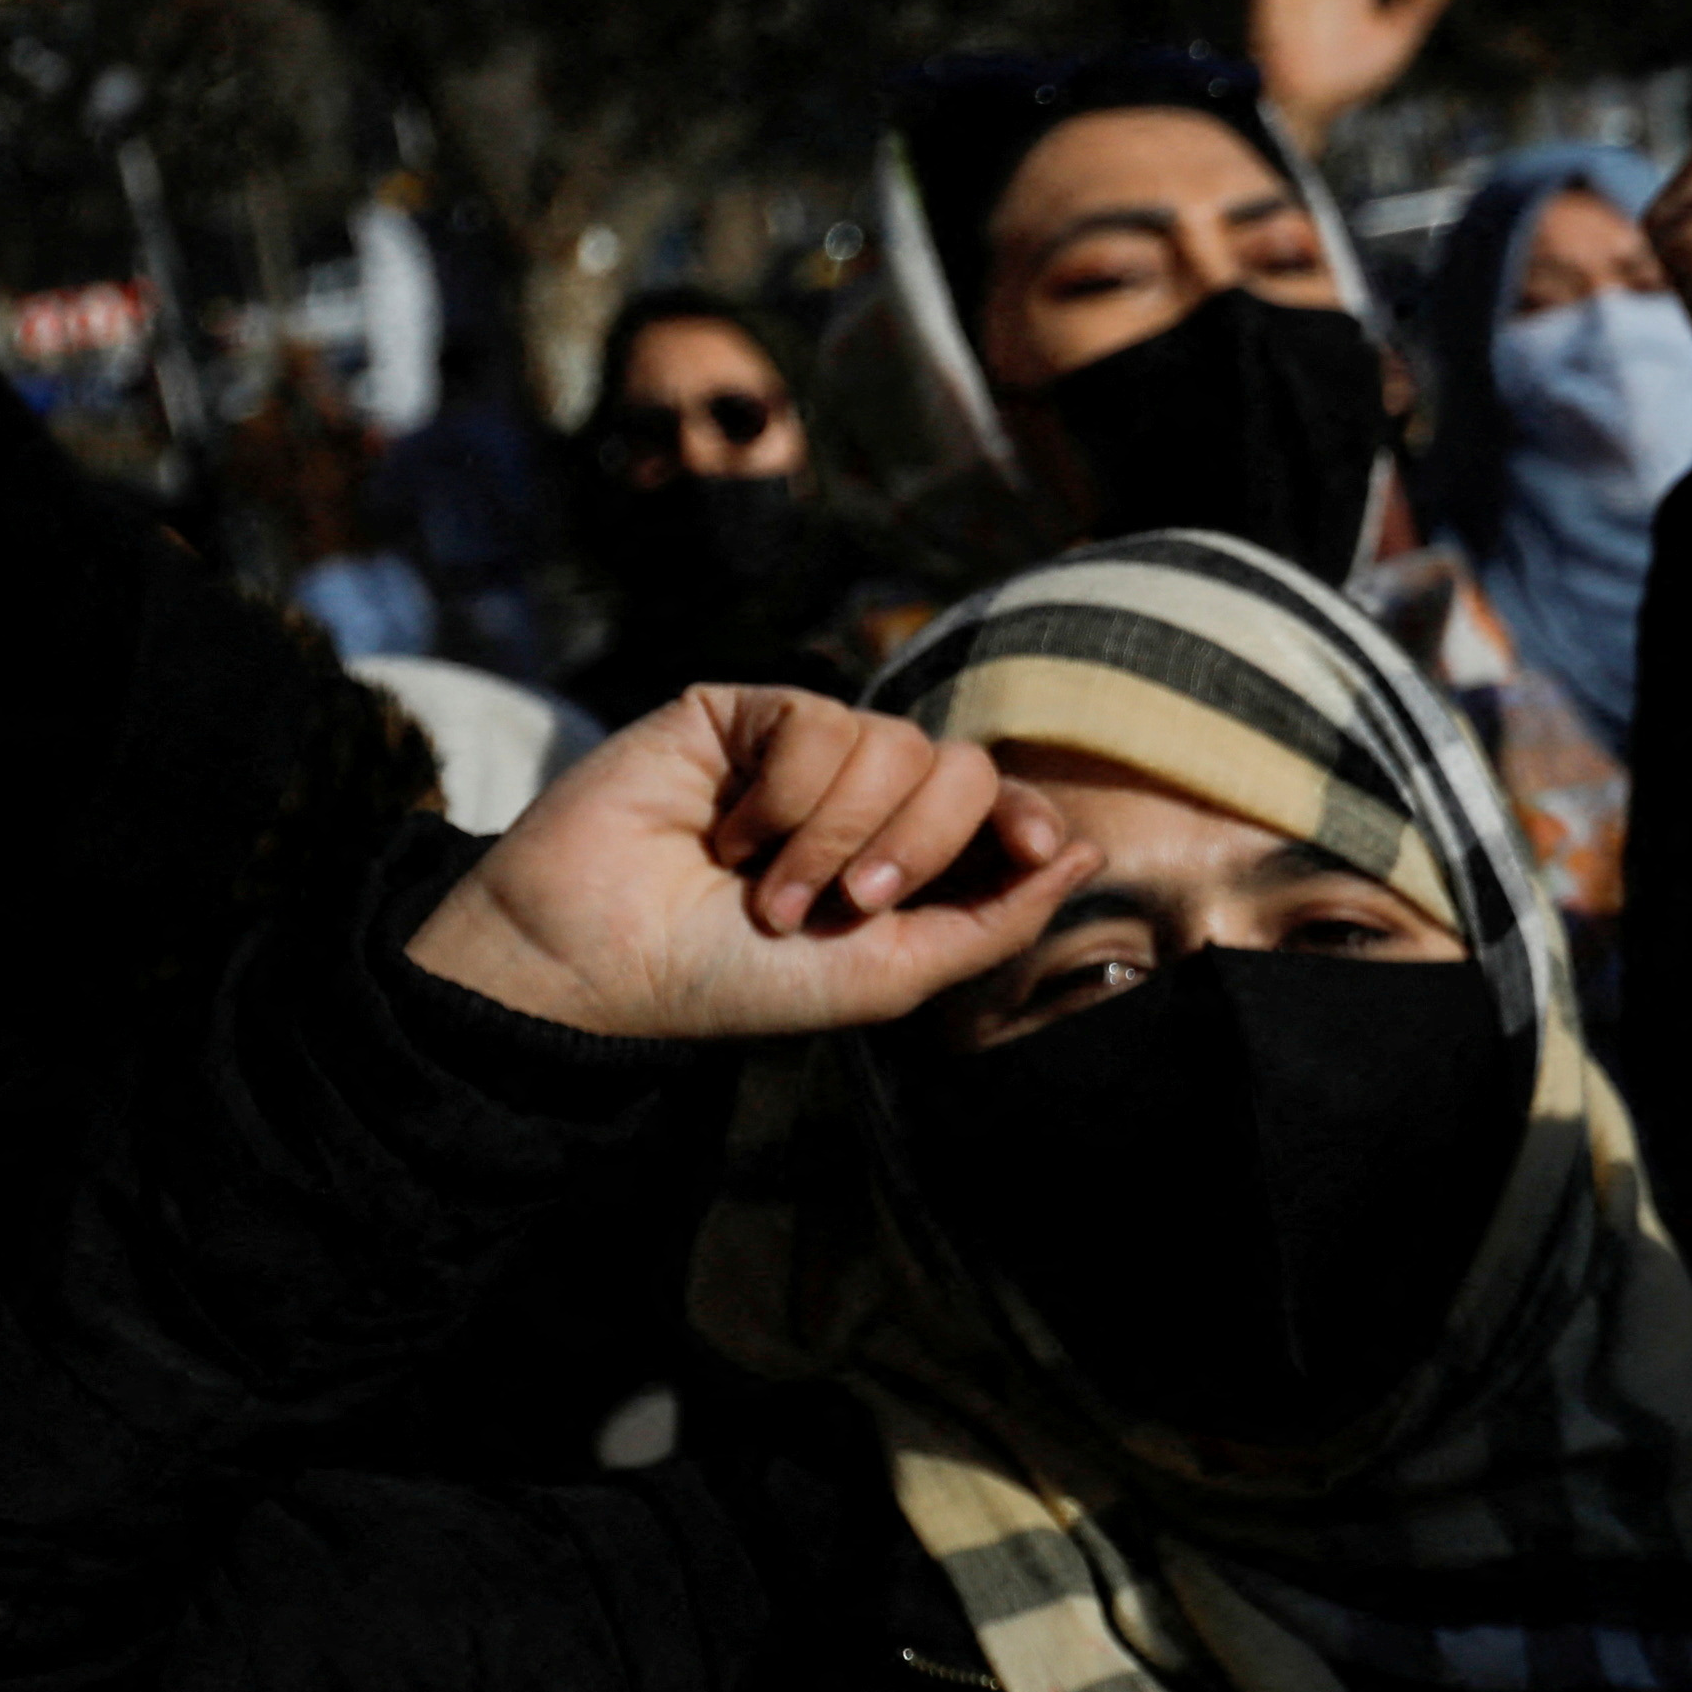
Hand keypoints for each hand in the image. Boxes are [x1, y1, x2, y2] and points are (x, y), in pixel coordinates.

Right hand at [402, 690, 1095, 1043]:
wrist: (603, 961)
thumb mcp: (885, 974)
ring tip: (767, 889)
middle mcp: (863, 795)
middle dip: (917, 845)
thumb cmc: (734, 980)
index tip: (1042, 849)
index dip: (1029, 816)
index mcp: (906, 856)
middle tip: (848, 903)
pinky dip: (785, 794)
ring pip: (894, 743)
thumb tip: (1087, 852)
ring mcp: (802, 748)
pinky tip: (726, 831)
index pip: (1000, 806)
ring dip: (835, 834)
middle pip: (961, 768)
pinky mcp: (742, 712)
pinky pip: (818, 721)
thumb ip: (992, 919)